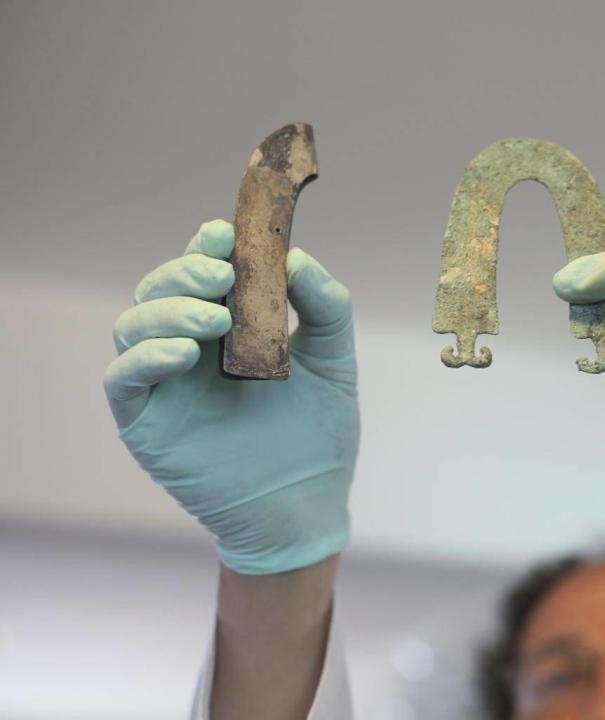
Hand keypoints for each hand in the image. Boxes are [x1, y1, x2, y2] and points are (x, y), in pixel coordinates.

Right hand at [103, 220, 359, 573]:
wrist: (306, 504)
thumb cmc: (319, 434)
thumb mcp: (334, 361)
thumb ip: (326, 308)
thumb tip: (297, 258)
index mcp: (230, 327)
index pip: (203, 273)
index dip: (207, 247)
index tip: (227, 235)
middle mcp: (190, 347)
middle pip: (160, 289)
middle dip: (185, 272)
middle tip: (223, 276)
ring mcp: (164, 384)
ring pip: (135, 325)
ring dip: (168, 310)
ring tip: (214, 319)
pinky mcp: (146, 421)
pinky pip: (124, 378)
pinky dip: (147, 356)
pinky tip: (186, 352)